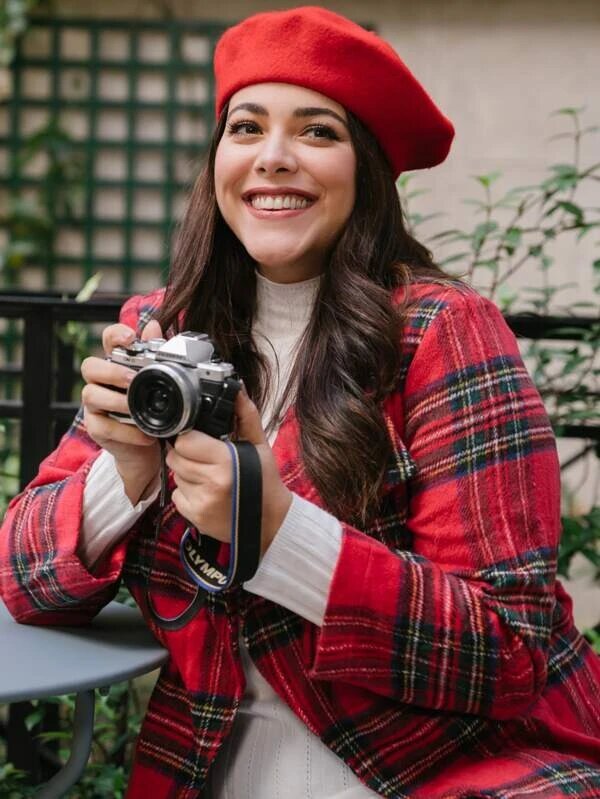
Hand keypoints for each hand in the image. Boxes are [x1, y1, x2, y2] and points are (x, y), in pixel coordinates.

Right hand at [81, 318, 163, 503]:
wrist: (148, 447)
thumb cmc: (150, 408)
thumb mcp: (158, 382)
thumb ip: (155, 355)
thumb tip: (154, 326)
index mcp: (117, 364)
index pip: (108, 340)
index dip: (115, 335)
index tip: (130, 338)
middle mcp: (101, 381)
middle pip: (90, 366)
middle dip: (111, 371)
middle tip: (132, 379)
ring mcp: (95, 405)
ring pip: (91, 395)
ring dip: (116, 401)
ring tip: (136, 409)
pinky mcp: (96, 428)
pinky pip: (103, 427)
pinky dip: (125, 431)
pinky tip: (144, 433)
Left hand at [166, 388, 291, 556]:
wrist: (270, 521)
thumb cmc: (265, 481)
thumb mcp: (258, 445)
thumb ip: (245, 416)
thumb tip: (237, 390)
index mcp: (226, 460)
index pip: (185, 441)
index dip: (192, 440)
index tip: (202, 443)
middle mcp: (211, 482)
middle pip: (175, 458)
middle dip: (187, 456)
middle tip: (205, 460)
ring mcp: (202, 502)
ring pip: (175, 476)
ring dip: (187, 474)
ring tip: (209, 477)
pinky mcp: (195, 517)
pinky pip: (177, 496)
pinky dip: (187, 494)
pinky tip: (206, 494)